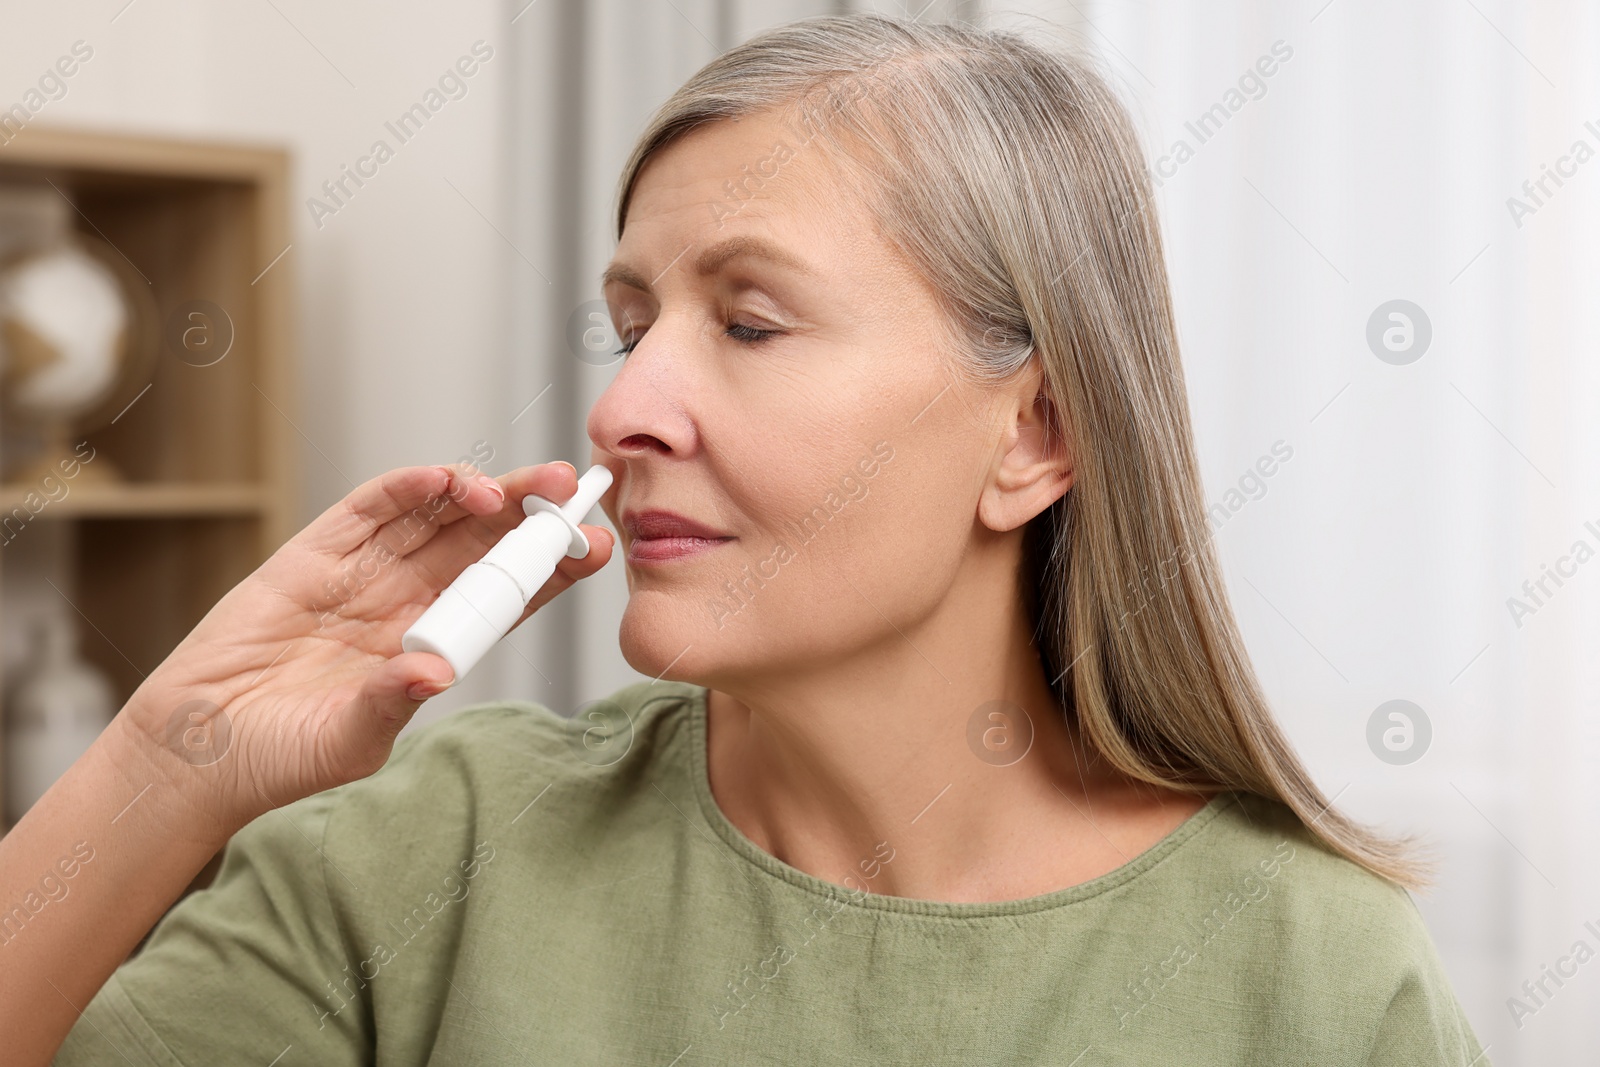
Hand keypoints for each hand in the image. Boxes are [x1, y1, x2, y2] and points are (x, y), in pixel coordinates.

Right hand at [113, 462, 612, 831]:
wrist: (196, 750)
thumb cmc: (280, 756)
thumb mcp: (350, 738)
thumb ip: (392, 702)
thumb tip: (434, 672)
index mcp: (431, 643)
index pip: (506, 596)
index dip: (549, 569)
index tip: (595, 548)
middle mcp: (405, 599)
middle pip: (482, 543)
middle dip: (531, 514)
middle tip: (576, 490)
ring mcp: (362, 571)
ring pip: (436, 515)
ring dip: (483, 492)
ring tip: (529, 484)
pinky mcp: (315, 552)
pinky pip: (371, 508)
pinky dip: (409, 487)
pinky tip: (448, 480)